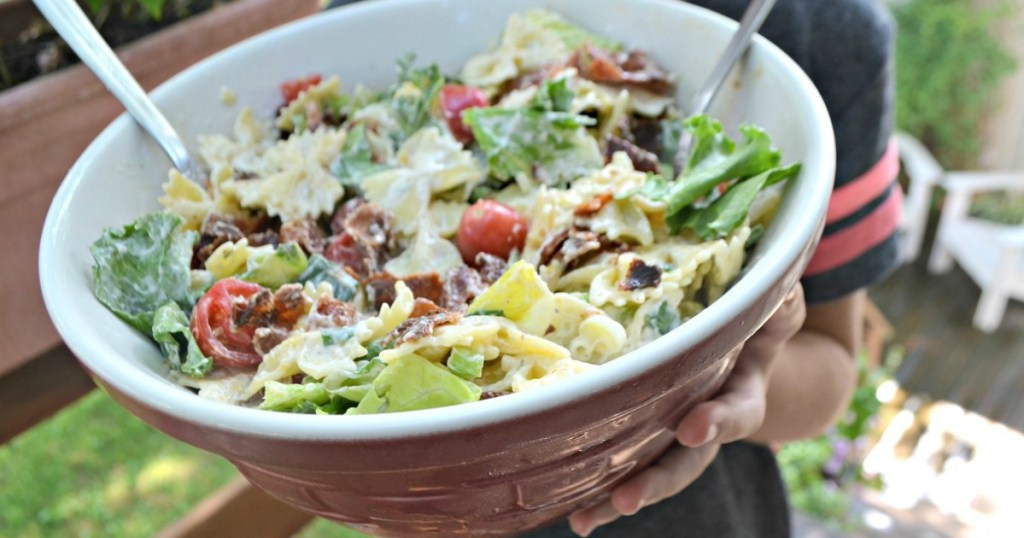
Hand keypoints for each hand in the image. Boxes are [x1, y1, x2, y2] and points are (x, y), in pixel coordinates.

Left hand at [568, 284, 805, 535]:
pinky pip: (619, 466)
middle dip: (657, 481)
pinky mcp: (640, 436)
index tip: (693, 428)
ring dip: (617, 497)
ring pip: (648, 473)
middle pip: (685, 462)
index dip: (717, 421)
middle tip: (627, 497)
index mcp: (740, 395)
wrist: (736, 346)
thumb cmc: (753, 321)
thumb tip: (778, 293)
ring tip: (583, 519)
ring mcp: (670, 437)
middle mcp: (704, 425)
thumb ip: (779, 304)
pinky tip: (569, 512)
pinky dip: (595, 490)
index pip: (734, 413)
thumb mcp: (774, 308)